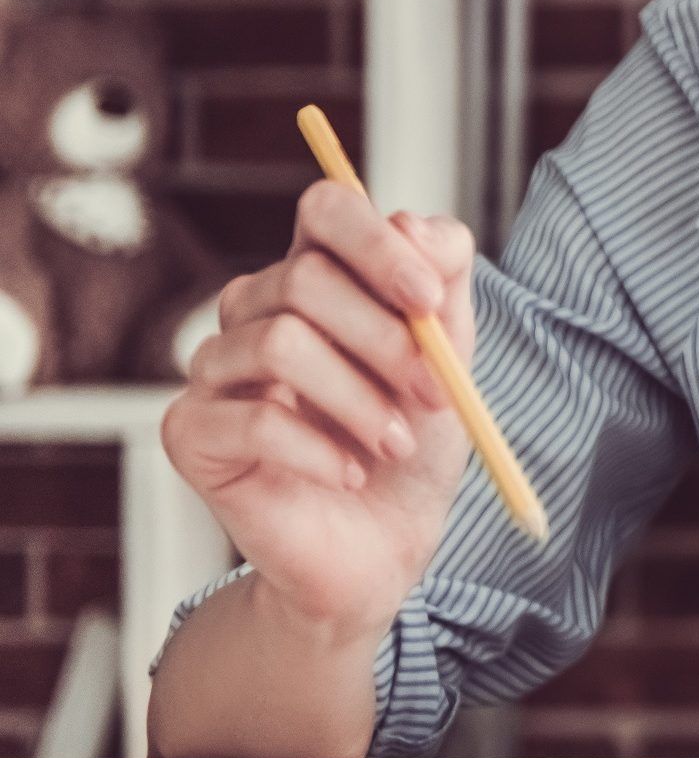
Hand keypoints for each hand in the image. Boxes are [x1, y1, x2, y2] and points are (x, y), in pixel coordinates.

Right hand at [160, 181, 477, 638]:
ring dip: (359, 401)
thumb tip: (415, 223)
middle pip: (305, 278)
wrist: (379, 548)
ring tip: (396, 444)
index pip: (325, 208)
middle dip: (388, 341)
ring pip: (280, 344)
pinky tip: (350, 475)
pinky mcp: (189, 433)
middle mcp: (255, 311)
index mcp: (318, 277)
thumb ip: (442, 285)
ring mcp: (213, 370)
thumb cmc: (411, 446)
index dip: (377, 243)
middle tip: (437, 394)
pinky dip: (320, 451)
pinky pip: (251, 420)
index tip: (429, 302)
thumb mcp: (450, 359)